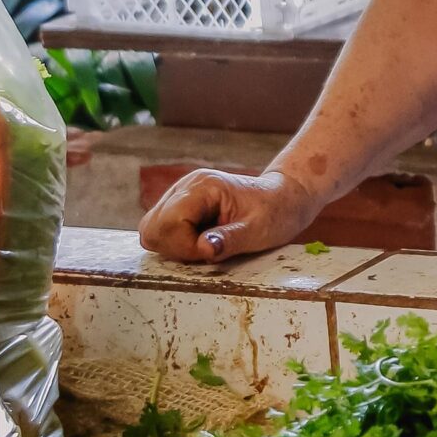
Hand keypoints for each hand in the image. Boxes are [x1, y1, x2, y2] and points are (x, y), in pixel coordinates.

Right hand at [138, 166, 314, 264]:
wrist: (285, 199)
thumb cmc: (276, 212)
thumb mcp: (259, 231)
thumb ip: (230, 240)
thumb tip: (203, 250)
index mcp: (202, 186)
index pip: (168, 223)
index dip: (184, 246)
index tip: (211, 251)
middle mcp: (185, 186)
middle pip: (152, 227)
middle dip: (176, 248)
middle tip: (207, 250)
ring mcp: (180, 194)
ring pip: (152, 229)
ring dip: (175, 247)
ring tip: (206, 245)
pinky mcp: (180, 206)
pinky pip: (161, 230)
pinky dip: (176, 243)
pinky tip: (201, 241)